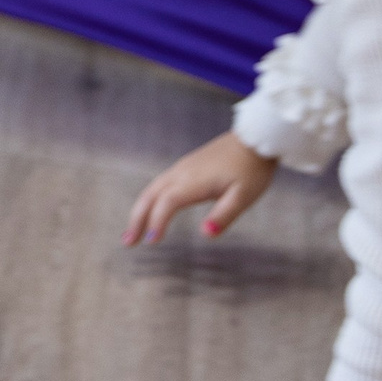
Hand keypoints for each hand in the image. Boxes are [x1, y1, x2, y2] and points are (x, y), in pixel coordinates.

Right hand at [124, 131, 275, 244]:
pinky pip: (159, 184)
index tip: (152, 242)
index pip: (167, 203)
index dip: (157, 222)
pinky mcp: (185, 166)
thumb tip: (205, 234)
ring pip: (152, 190)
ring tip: (133, 232)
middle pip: (150, 196)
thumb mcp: (244, 196)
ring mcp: (181, 168)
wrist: (254, 138)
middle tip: (128, 242)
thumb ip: (224, 216)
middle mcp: (181, 173)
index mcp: (194, 182)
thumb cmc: (251, 169)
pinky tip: (151, 210)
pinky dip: (149, 200)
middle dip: (137, 219)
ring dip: (140, 211)